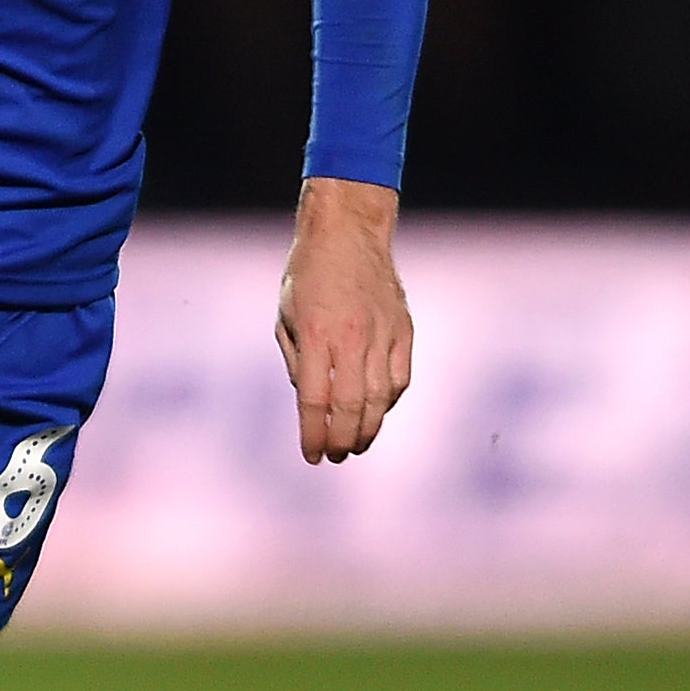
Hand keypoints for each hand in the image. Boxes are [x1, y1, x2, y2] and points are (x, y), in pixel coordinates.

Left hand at [275, 177, 412, 466]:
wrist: (348, 233)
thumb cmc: (308, 274)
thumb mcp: (285, 316)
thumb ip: (297, 361)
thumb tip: (311, 401)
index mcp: (317, 335)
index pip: (315, 400)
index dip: (313, 434)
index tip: (311, 456)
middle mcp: (353, 337)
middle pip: (352, 406)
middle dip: (343, 440)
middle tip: (336, 457)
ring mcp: (383, 334)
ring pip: (381, 397)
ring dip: (369, 428)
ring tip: (356, 445)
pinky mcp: (404, 329)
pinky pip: (401, 377)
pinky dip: (390, 401)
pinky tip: (377, 412)